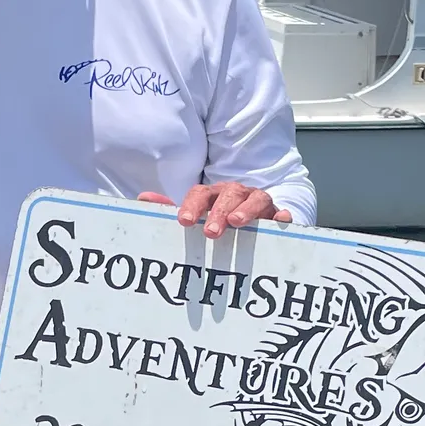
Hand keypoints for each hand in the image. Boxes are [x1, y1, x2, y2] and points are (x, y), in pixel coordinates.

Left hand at [139, 183, 291, 237]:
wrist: (252, 213)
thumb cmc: (217, 217)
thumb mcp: (194, 214)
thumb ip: (170, 207)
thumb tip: (143, 198)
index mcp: (212, 194)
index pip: (200, 193)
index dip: (192, 206)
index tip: (184, 221)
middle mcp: (235, 194)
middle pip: (228, 195)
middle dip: (218, 212)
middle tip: (210, 232)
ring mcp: (258, 202)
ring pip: (255, 199)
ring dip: (246, 210)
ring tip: (237, 223)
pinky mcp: (277, 214)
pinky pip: (281, 212)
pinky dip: (282, 215)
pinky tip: (282, 219)